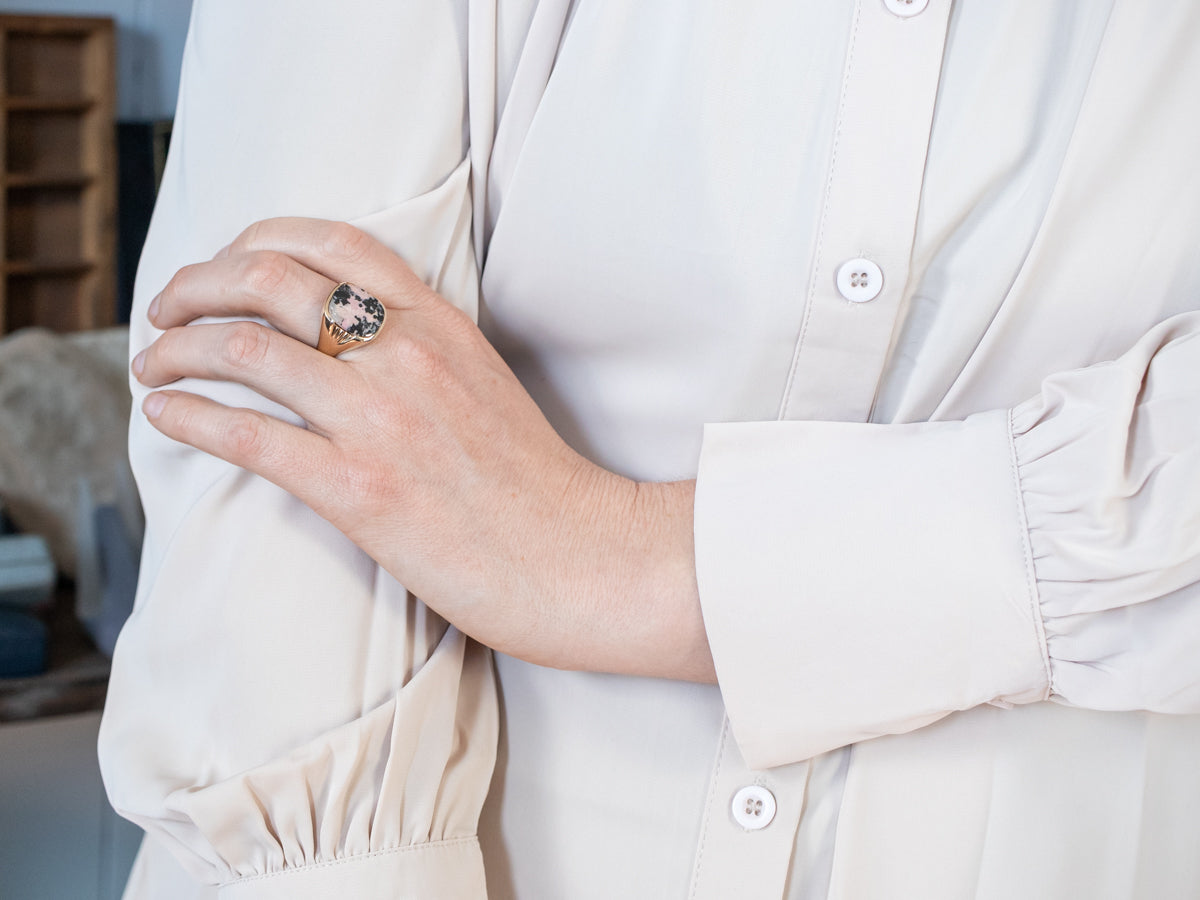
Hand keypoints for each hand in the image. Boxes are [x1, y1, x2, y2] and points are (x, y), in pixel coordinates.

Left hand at [134, 218, 715, 681]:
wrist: (581, 557)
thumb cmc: (536, 483)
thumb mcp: (485, 382)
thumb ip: (421, 346)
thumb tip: (345, 338)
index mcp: (440, 323)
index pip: (331, 241)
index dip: (255, 240)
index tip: (221, 266)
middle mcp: (406, 355)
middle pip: (269, 278)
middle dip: (195, 285)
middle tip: (165, 310)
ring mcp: (381, 419)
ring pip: (245, 349)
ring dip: (175, 350)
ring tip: (151, 366)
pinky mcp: (359, 489)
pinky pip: (247, 435)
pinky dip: (188, 415)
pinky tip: (163, 417)